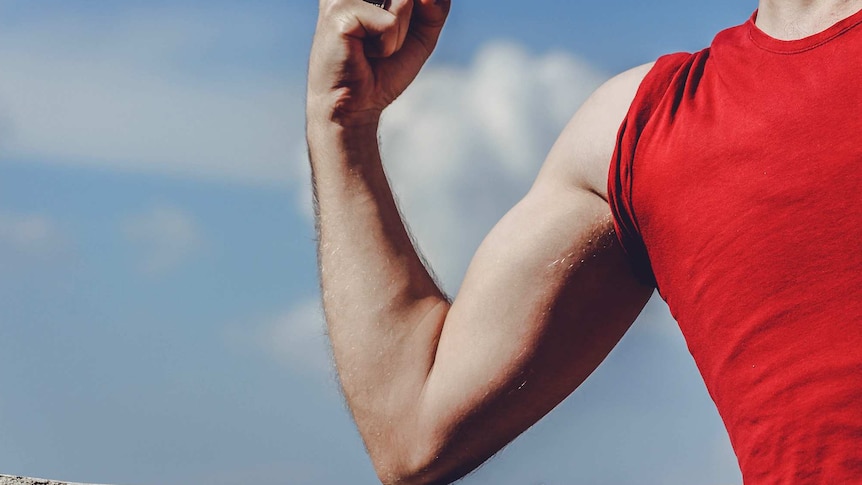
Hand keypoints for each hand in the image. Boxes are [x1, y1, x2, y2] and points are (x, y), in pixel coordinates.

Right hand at [307, 0, 450, 125]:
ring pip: (405, 1)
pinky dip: (387, 46)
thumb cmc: (383, 70)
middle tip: (382, 42)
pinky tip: (364, 53)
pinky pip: (390, 24)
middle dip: (409, 23)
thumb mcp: (421, 34)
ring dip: (399, 35)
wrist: (356, 106)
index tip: (394, 32)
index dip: (420, 9)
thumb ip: (434, 8)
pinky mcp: (339, 12)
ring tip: (373, 48)